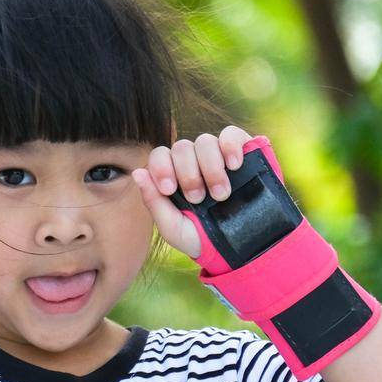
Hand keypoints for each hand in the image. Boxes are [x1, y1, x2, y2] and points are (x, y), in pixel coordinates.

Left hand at [132, 126, 252, 259]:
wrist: (242, 246)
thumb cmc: (202, 237)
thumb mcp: (173, 227)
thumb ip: (154, 202)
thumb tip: (137, 173)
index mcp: (173, 174)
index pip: (160, 155)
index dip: (161, 168)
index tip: (170, 190)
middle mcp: (194, 160)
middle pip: (181, 147)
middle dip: (188, 174)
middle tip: (198, 199)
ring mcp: (218, 154)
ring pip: (205, 140)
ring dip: (210, 167)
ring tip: (220, 195)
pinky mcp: (243, 150)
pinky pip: (232, 134)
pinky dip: (230, 147)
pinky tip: (234, 166)